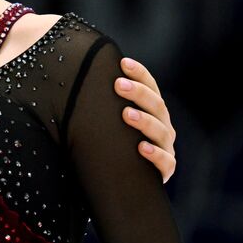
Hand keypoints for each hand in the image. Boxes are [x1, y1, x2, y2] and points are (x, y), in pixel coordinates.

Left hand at [115, 58, 175, 182]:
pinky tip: (141, 147)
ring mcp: (165, 147)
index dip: (140, 74)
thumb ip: (103, 103)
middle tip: (119, 84)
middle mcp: (161, 126)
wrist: (121, 181)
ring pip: (161, 131)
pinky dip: (155, 154)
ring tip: (127, 114)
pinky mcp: (165, 170)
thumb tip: (77, 73)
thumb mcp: (108, 122)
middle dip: (139, 93)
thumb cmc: (110, 143)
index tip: (123, 62)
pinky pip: (165, 162)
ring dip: (145, 121)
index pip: (150, 87)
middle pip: (157, 106)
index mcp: (151, 111)